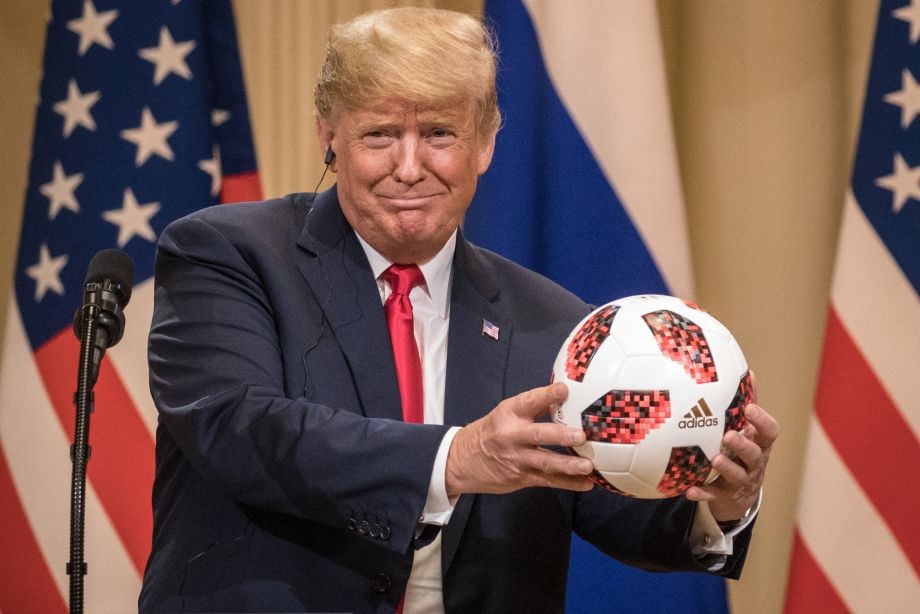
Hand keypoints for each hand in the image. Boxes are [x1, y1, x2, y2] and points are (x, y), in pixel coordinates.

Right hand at [445, 382, 594, 496]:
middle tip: (581, 436)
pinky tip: (586, 483)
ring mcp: (516, 459)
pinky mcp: (520, 478)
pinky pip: (547, 480)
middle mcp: (512, 435)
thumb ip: (533, 408)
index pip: (529, 401)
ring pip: (545, 462)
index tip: (564, 390)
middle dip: (561, 435)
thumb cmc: (491, 432)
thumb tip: (565, 397)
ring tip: (588, 466)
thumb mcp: (505, 414)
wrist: (462, 461)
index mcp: (509, 413)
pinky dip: (569, 483)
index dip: (547, 394)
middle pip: (539, 435)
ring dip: (568, 465)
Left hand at [685, 377, 778, 520]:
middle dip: (744, 446)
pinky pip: (713, 496)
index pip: (770, 433)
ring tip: (715, 459)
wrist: (738, 496)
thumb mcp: (748, 431)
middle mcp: (754, 464)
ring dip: (727, 467)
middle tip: (730, 435)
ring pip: (737, 476)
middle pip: (755, 456)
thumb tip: (748, 372)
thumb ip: (747, 404)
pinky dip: (702, 493)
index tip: (749, 408)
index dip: (762, 421)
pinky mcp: (724, 496)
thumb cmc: (741, 453)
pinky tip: (689, 490)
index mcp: (760, 445)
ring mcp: (740, 482)